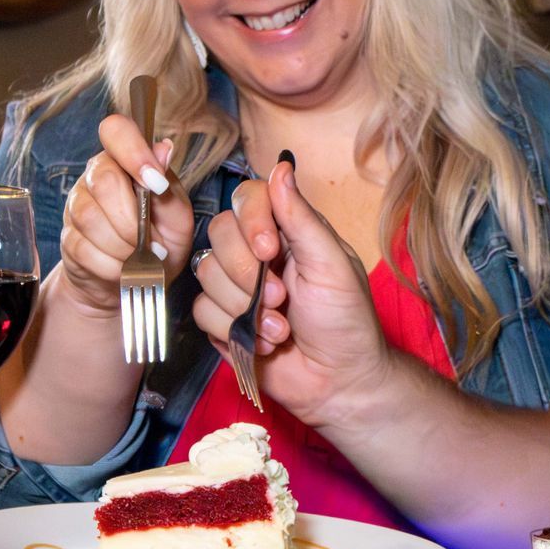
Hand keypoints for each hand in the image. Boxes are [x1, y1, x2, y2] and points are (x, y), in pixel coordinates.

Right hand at [55, 115, 194, 319]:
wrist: (135, 283)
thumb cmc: (160, 244)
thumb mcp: (177, 218)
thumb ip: (170, 187)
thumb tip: (163, 149)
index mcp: (126, 161)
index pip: (116, 130)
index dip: (134, 152)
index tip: (156, 183)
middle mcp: (97, 176)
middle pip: (105, 182)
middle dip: (132, 219)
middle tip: (152, 242)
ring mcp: (77, 205)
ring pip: (90, 218)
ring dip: (123, 246)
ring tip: (141, 258)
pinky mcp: (68, 237)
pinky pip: (84, 248)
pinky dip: (111, 265)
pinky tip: (125, 269)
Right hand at [191, 158, 391, 424]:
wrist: (340, 382)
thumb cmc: (347, 321)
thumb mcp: (332, 265)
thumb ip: (302, 218)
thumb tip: (281, 166)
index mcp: (288, 231)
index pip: (247, 198)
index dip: (251, 221)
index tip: (271, 250)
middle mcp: (257, 252)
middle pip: (219, 233)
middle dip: (248, 273)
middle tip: (281, 298)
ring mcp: (237, 286)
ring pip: (206, 274)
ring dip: (245, 307)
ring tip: (281, 327)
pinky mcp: (222, 321)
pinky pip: (202, 311)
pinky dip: (233, 330)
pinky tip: (266, 343)